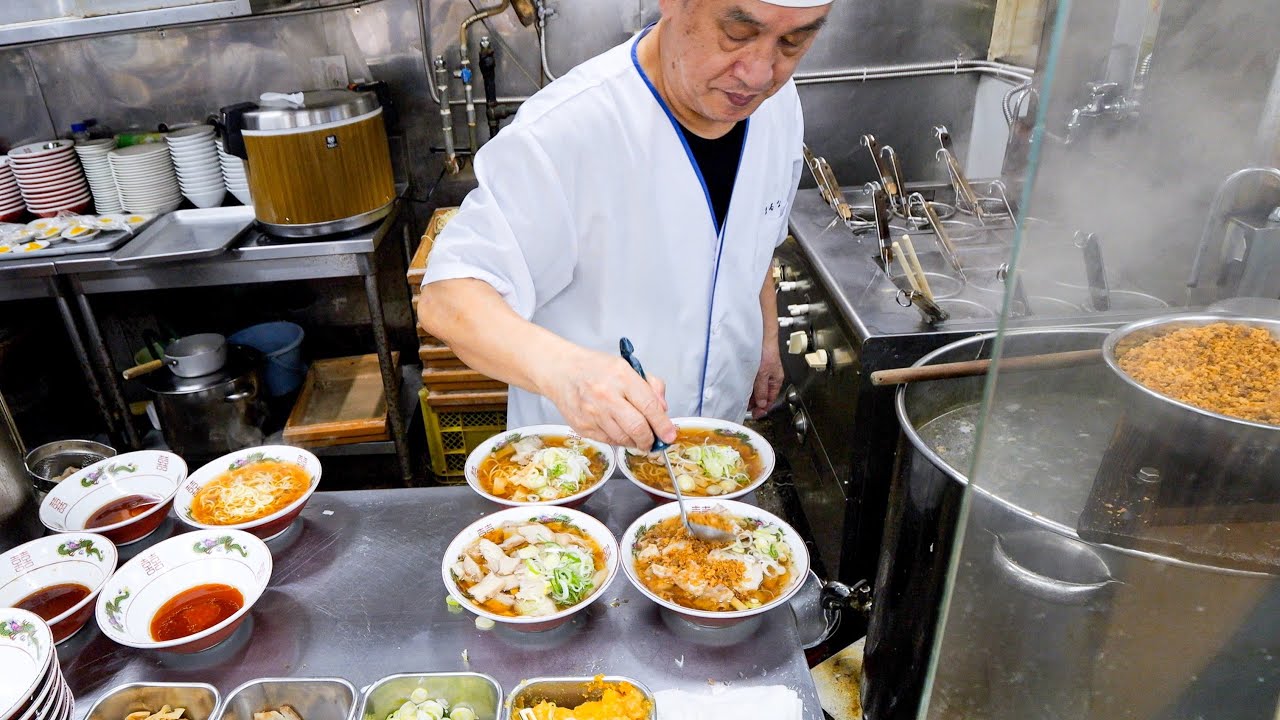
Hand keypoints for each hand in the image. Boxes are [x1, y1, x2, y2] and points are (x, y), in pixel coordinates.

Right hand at [536, 347, 675, 449]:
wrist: (560, 371)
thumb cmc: (595, 368)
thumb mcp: (627, 367)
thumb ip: (650, 386)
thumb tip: (663, 410)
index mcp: (622, 377)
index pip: (650, 406)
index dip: (663, 425)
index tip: (669, 435)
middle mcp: (606, 396)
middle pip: (637, 428)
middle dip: (650, 440)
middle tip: (654, 441)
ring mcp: (593, 413)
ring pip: (623, 439)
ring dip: (635, 441)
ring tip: (637, 435)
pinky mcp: (583, 427)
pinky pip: (608, 441)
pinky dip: (618, 439)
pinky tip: (618, 430)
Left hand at [750, 340, 783, 418]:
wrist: (762, 337)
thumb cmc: (767, 352)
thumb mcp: (763, 374)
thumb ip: (762, 390)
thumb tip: (762, 403)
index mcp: (776, 380)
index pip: (771, 399)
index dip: (763, 408)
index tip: (755, 414)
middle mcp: (770, 378)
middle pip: (764, 395)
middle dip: (756, 403)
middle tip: (746, 409)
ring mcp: (763, 373)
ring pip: (758, 389)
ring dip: (751, 396)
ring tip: (743, 400)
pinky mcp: (757, 368)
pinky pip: (753, 382)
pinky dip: (749, 387)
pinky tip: (742, 389)